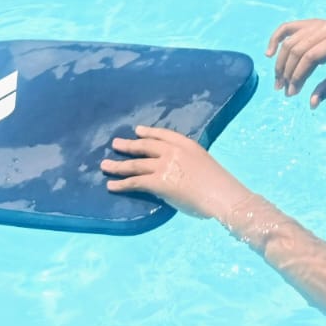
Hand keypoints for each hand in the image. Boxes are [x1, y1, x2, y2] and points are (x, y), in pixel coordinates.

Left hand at [101, 125, 248, 219]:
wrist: (221, 194)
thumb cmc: (219, 184)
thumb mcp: (204, 164)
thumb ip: (188, 164)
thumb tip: (176, 172)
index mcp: (187, 144)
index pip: (163, 134)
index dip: (148, 132)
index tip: (137, 130)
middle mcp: (173, 151)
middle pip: (145, 146)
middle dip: (129, 145)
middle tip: (115, 144)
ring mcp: (164, 165)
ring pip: (135, 164)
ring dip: (118, 165)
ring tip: (104, 165)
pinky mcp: (157, 182)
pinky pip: (134, 182)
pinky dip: (121, 184)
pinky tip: (111, 185)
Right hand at [266, 18, 325, 105]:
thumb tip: (312, 103)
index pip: (311, 57)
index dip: (298, 76)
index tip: (292, 93)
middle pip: (297, 49)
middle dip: (288, 72)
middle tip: (285, 92)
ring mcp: (318, 23)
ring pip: (290, 41)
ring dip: (280, 62)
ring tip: (279, 82)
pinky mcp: (312, 23)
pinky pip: (288, 27)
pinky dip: (276, 38)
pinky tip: (269, 54)